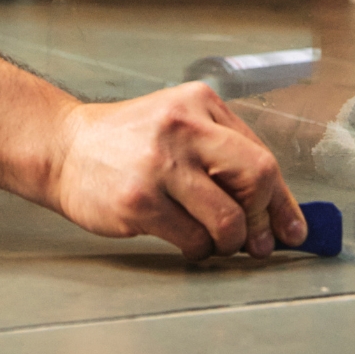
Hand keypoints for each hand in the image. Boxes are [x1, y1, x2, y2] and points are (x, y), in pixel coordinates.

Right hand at [53, 82, 307, 259]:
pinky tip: (187, 242)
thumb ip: (224, 155)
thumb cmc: (124, 144)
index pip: (261, 157)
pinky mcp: (139, 201)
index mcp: (200, 104)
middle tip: (255, 241)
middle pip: (255, 178)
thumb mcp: (178, 126)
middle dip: (261, 219)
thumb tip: (274, 210)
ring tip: (213, 241)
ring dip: (228, 241)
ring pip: (226, 219)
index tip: (292, 230)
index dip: (282, 201)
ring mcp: (159, 165)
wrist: (62, 149)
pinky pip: (192, 238)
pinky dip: (198, 249)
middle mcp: (182, 129)